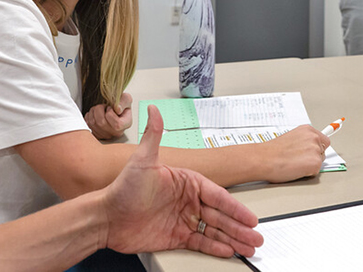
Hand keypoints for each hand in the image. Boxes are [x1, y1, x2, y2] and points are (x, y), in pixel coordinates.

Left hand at [85, 92, 132, 139]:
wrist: (113, 107)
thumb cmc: (120, 103)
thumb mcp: (125, 98)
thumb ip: (124, 101)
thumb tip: (118, 108)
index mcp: (126, 124)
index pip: (117, 124)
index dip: (110, 114)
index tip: (110, 108)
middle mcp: (117, 132)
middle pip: (102, 123)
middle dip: (99, 109)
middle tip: (103, 106)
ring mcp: (106, 135)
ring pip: (93, 123)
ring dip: (93, 111)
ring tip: (98, 109)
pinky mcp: (97, 135)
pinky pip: (88, 125)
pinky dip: (88, 116)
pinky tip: (94, 114)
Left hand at [101, 106, 263, 257]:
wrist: (106, 217)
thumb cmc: (122, 189)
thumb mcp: (142, 162)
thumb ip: (153, 136)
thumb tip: (154, 109)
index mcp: (186, 182)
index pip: (216, 195)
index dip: (234, 207)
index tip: (249, 217)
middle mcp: (187, 201)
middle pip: (220, 215)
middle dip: (240, 227)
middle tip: (256, 237)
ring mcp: (183, 220)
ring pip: (215, 230)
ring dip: (233, 238)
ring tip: (249, 246)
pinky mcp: (176, 237)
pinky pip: (201, 242)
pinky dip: (216, 247)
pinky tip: (229, 251)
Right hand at [257, 124, 329, 182]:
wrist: (264, 159)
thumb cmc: (272, 151)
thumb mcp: (291, 138)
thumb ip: (302, 141)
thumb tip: (307, 147)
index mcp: (307, 130)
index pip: (323, 139)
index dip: (317, 148)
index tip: (314, 151)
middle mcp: (314, 137)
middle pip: (323, 151)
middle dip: (313, 156)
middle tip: (298, 160)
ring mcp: (315, 149)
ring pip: (320, 161)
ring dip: (310, 165)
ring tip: (294, 164)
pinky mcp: (315, 162)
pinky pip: (316, 172)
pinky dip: (308, 173)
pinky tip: (296, 169)